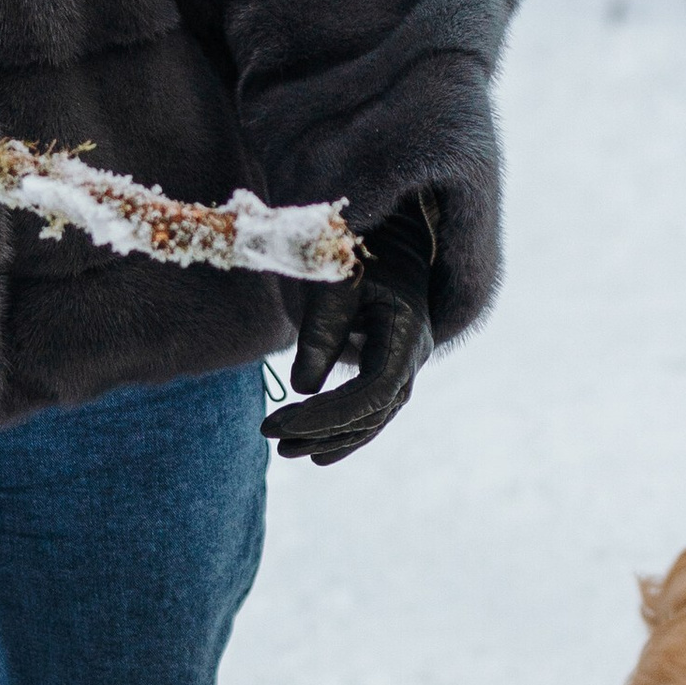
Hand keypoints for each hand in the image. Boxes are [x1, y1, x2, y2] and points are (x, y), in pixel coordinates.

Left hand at [262, 196, 435, 466]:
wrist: (390, 233)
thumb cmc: (360, 249)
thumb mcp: (336, 281)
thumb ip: (322, 330)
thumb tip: (302, 387)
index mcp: (404, 333)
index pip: (372, 394)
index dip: (328, 416)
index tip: (280, 423)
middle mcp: (412, 355)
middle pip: (372, 413)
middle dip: (322, 431)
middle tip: (273, 437)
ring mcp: (405, 364)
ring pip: (372, 418)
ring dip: (330, 438)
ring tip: (285, 450)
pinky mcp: (390, 367)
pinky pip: (371, 410)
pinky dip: (344, 432)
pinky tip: (316, 452)